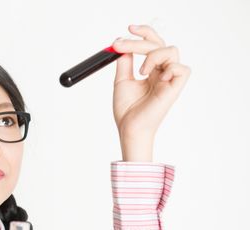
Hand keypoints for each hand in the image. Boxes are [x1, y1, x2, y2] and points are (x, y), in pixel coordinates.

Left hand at [111, 24, 190, 160]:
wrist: (129, 128)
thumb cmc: (127, 110)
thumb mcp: (122, 81)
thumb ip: (124, 62)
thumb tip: (123, 46)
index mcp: (151, 70)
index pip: (153, 44)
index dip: (144, 33)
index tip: (129, 29)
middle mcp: (162, 72)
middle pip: (159, 43)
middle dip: (139, 41)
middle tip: (120, 44)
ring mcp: (169, 79)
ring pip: (171, 50)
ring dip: (153, 55)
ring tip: (140, 71)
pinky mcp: (175, 88)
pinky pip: (182, 68)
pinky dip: (169, 67)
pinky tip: (155, 77)